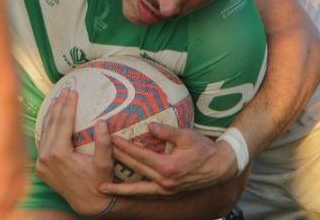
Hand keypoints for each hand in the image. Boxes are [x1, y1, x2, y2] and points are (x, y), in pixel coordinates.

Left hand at [35, 89, 114, 215]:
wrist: (87, 204)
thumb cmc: (98, 183)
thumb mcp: (104, 163)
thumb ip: (103, 143)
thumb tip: (102, 121)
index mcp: (59, 154)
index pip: (63, 123)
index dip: (69, 105)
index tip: (73, 92)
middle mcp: (45, 158)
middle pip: (52, 124)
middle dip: (59, 105)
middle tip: (66, 89)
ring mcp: (40, 163)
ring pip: (44, 131)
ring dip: (52, 114)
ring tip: (58, 98)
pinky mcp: (40, 167)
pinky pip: (43, 141)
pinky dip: (48, 127)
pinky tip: (52, 117)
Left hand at [98, 123, 237, 196]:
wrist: (219, 168)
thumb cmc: (204, 149)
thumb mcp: (187, 136)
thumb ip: (167, 131)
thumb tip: (150, 125)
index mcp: (168, 166)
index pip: (140, 155)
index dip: (124, 146)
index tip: (111, 138)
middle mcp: (165, 181)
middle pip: (135, 170)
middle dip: (117, 161)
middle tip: (99, 155)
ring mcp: (166, 190)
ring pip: (137, 190)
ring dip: (119, 189)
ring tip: (102, 188)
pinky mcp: (168, 193)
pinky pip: (146, 194)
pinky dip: (133, 194)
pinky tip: (123, 193)